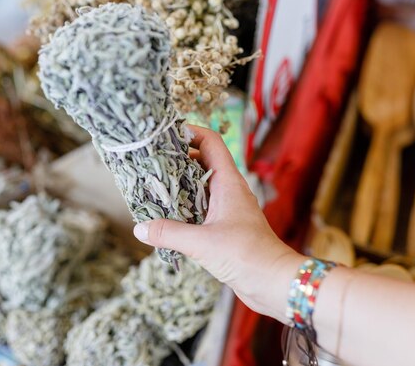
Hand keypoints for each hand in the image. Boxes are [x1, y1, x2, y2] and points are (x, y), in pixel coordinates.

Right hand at [133, 125, 303, 318]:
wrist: (274, 282)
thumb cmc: (246, 255)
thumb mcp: (202, 242)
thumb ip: (169, 233)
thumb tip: (140, 228)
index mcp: (228, 183)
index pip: (210, 143)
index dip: (190, 132)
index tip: (166, 133)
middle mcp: (229, 191)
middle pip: (202, 162)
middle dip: (177, 159)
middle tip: (151, 161)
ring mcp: (228, 209)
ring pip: (200, 187)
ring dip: (179, 186)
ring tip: (152, 186)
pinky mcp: (225, 227)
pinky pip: (201, 209)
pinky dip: (184, 208)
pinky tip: (166, 217)